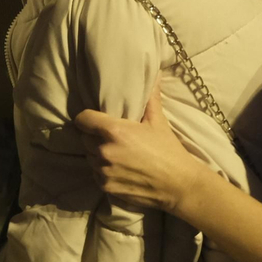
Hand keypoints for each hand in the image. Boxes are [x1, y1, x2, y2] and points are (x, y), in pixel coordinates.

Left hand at [73, 84, 208, 213]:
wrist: (179, 185)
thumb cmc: (168, 151)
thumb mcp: (158, 122)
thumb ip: (149, 98)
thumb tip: (154, 75)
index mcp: (114, 131)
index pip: (83, 119)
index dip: (87, 118)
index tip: (95, 119)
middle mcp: (104, 151)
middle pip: (85, 139)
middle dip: (94, 136)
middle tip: (111, 137)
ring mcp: (103, 171)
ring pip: (89, 157)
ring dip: (98, 154)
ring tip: (116, 153)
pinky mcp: (105, 186)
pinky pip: (95, 174)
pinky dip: (103, 171)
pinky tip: (119, 169)